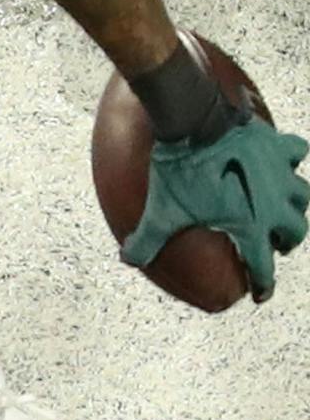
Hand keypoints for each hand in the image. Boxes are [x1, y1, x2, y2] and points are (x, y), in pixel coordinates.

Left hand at [122, 105, 309, 300]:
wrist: (194, 124)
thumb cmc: (181, 171)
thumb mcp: (162, 211)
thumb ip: (147, 240)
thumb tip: (128, 260)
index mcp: (251, 226)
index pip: (262, 266)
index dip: (262, 285)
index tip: (260, 295)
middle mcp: (275, 205)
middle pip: (294, 232)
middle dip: (285, 241)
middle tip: (275, 243)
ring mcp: (281, 174)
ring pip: (302, 196)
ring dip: (294, 205)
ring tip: (283, 208)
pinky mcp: (278, 146)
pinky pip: (298, 152)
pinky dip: (292, 158)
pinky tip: (282, 160)